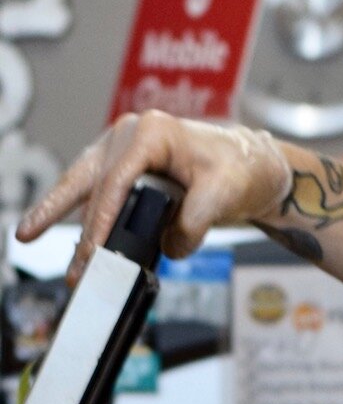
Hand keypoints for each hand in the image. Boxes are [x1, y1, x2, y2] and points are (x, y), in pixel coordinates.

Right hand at [17, 112, 292, 284]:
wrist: (252, 163)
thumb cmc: (241, 170)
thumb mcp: (223, 196)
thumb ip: (192, 224)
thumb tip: (168, 248)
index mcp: (152, 134)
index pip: (118, 182)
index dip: (102, 221)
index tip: (93, 252)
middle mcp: (131, 135)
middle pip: (94, 185)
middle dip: (82, 232)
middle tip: (75, 269)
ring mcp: (124, 147)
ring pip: (83, 182)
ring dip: (58, 212)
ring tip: (28, 235)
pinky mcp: (125, 164)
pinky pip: (94, 187)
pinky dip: (77, 208)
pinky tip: (47, 223)